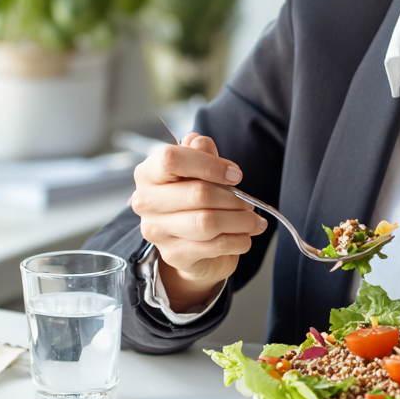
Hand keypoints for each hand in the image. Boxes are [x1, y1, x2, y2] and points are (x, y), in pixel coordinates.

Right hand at [130, 133, 266, 310]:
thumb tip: (200, 143)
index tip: (235, 175)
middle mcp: (146, 202)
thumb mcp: (200, 169)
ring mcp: (157, 231)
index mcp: (149, 173)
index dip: (209, 164)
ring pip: (207, 222)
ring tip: (253, 220)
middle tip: (249, 202)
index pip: (172, 159)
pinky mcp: (173, 254)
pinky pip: (214, 246)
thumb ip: (201, 152)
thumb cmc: (195, 198)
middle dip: (233, 198)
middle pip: (198, 193)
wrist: (190, 243)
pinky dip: (238, 240)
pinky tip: (245, 236)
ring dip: (240, 221)